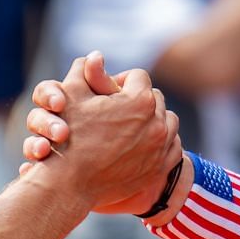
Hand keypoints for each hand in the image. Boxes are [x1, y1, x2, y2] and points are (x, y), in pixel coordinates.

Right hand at [26, 53, 180, 213]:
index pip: (138, 77)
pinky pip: (172, 148)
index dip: (122, 81)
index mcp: (139, 100)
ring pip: (169, 122)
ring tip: (135, 125)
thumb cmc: (67, 136)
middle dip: (140, 100)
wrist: (70, 183)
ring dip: (155, 120)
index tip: (110, 90)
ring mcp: (161, 147)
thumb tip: (96, 56)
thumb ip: (85, 70)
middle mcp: (157, 122)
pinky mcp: (160, 168)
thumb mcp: (71, 95)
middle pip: (156, 99)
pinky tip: (145, 144)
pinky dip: (162, 143)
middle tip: (121, 108)